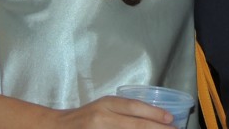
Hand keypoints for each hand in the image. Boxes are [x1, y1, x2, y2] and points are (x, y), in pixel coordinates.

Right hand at [52, 95, 174, 127]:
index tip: (171, 118)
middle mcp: (102, 117)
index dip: (154, 113)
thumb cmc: (85, 117)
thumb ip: (123, 110)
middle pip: (135, 125)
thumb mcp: (104, 106)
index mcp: (106, 103)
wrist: (57, 127)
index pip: (134, 107)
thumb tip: (153, 117)